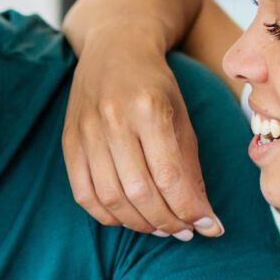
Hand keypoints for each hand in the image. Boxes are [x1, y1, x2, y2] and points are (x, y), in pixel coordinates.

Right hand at [61, 26, 218, 239]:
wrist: (114, 48)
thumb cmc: (156, 86)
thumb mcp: (182, 118)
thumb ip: (190, 168)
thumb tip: (204, 219)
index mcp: (149, 109)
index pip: (170, 176)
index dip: (191, 209)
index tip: (210, 226)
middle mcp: (113, 120)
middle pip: (140, 192)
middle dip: (167, 221)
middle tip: (185, 231)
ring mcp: (86, 131)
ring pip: (112, 198)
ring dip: (140, 224)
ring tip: (161, 227)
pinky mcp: (69, 142)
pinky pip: (84, 195)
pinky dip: (108, 216)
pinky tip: (129, 218)